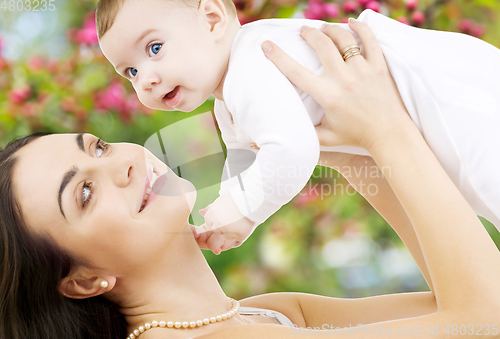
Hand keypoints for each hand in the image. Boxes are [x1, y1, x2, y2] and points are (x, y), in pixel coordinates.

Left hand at [191, 194, 254, 254]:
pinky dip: (239, 235)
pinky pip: (236, 241)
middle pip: (215, 233)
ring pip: (225, 238)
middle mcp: (218, 225)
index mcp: (211, 215)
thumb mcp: (220, 201)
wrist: (252, 199)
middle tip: (230, 220)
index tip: (222, 217)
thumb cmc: (235, 199)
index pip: (207, 226)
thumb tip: (200, 212)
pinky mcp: (239, 236)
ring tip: (237, 222)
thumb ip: (210, 209)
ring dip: (230, 233)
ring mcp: (228, 232)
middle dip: (220, 229)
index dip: (214, 222)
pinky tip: (242, 226)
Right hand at [262, 19, 412, 151]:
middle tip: (303, 31)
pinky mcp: (379, 66)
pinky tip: (351, 23)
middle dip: (308, 33)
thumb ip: (306, 132)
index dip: (278, 56)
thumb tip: (285, 130)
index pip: (296, 72)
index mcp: (327, 95)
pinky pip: (369, 39)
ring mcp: (363, 70)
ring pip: (343, 38)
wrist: (388, 134)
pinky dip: (360, 27)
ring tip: (323, 28)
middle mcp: (343, 79)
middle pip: (321, 44)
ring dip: (330, 29)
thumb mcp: (326, 137)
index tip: (267, 44)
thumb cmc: (356, 136)